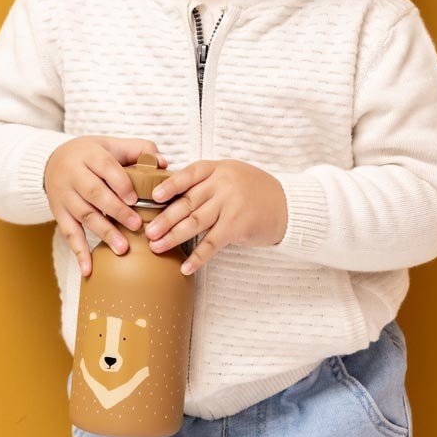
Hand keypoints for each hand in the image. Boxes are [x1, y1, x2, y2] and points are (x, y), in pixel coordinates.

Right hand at [44, 135, 168, 276]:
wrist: (53, 161)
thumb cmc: (92, 155)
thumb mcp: (112, 145)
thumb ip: (139, 150)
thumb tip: (163, 163)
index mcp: (89, 154)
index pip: (106, 167)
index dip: (121, 183)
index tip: (135, 199)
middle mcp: (73, 174)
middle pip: (95, 193)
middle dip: (116, 211)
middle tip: (137, 227)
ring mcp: (64, 195)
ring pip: (84, 215)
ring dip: (104, 233)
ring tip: (122, 249)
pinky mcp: (58, 213)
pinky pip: (68, 234)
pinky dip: (79, 253)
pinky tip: (88, 270)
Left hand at [145, 159, 287, 274]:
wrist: (288, 205)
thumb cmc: (253, 191)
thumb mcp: (231, 175)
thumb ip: (205, 181)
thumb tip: (169, 195)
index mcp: (218, 169)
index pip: (189, 174)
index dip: (169, 185)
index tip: (153, 197)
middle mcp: (223, 184)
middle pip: (188, 202)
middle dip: (165, 218)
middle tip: (147, 232)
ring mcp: (231, 205)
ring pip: (195, 222)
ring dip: (174, 237)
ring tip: (157, 247)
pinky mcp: (238, 226)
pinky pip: (212, 243)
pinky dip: (198, 257)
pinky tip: (185, 267)